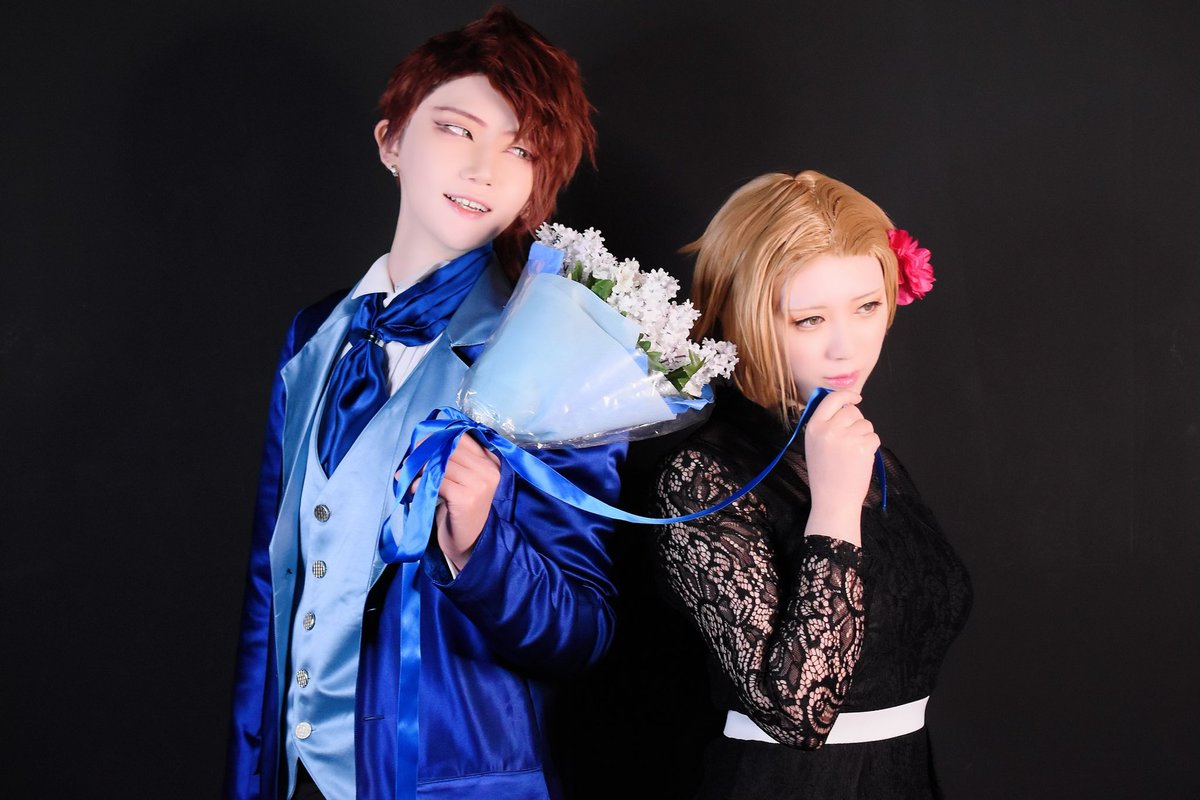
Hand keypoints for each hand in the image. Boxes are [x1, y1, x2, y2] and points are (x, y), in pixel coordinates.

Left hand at [402, 433, 501, 571]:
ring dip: (418, 468)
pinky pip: (436, 481)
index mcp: (491, 461)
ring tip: (405, 476)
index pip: (462, 437)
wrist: (470, 545)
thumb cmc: (462, 511)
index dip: (438, 439)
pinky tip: (411, 490)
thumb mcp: (463, 480)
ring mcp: (479, 483)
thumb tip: (422, 441)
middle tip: (407, 462)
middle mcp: (489, 469)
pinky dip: (418, 484)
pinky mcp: (465, 497)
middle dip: (424, 452)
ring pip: (441, 463)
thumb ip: (453, 460)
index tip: (419, 446)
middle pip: (450, 448)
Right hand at [802, 391, 879, 545]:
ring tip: (853, 454)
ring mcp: (846, 438)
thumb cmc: (825, 474)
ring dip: (864, 436)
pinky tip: (860, 460)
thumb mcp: (815, 445)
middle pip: (852, 411)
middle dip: (856, 421)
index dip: (846, 395)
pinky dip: (871, 447)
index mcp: (813, 427)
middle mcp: (828, 429)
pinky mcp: (862, 447)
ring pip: (865, 424)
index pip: (831, 399)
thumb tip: (847, 405)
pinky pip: (874, 437)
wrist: (833, 499)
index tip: (856, 398)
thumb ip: (826, 423)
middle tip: (851, 440)